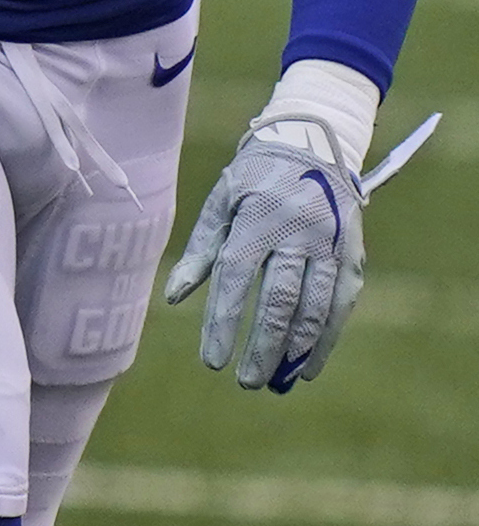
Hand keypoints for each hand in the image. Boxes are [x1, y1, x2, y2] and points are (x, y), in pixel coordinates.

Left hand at [163, 121, 366, 391]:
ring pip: (314, 307)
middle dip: (261, 345)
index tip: (212, 361)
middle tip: (244, 381)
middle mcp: (297, 232)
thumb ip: (199, 251)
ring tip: (274, 380)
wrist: (313, 145)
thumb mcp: (220, 202)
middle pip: (278, 300)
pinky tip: (309, 366)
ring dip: (294, 350)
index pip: (235, 277)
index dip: (223, 322)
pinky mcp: (352, 255)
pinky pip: (341, 304)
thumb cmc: (254, 178)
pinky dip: (326, 338)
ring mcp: (329, 244)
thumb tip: (173, 298)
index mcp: (256, 218)